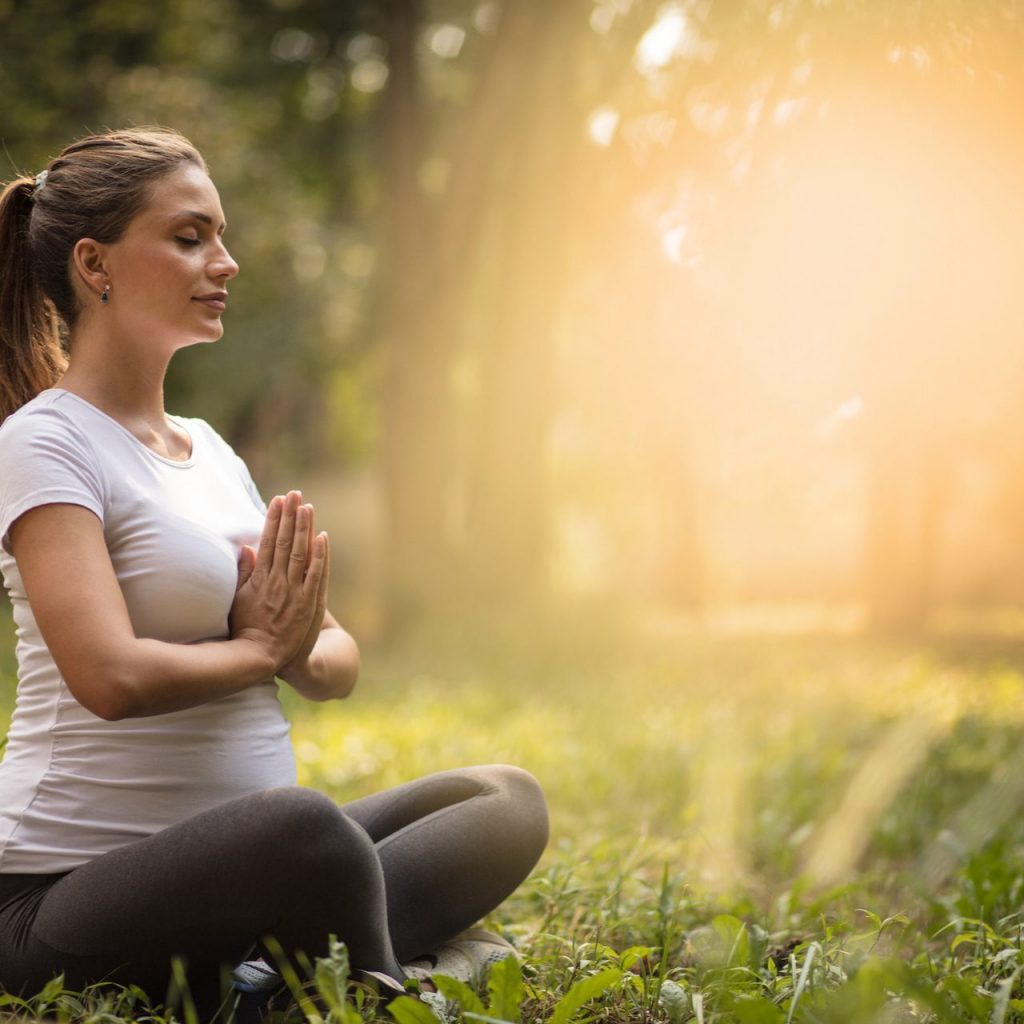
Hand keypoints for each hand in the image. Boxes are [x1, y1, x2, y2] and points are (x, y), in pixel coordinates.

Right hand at [229, 491, 325, 669]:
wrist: (261, 657)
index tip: (277, 500)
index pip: (267, 542)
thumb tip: (247, 547)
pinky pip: (315, 575)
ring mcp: (293, 592)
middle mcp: (276, 582)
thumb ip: (243, 573)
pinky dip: (320, 556)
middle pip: (284, 542)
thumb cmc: (246, 628)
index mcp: (259, 579)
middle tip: (294, 493)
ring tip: (307, 506)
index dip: (273, 519)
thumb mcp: (237, 599)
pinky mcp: (308, 603)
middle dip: (289, 516)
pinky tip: (323, 537)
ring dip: (304, 528)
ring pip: (300, 553)